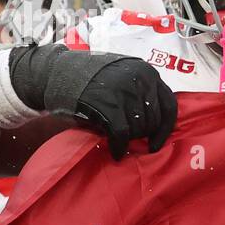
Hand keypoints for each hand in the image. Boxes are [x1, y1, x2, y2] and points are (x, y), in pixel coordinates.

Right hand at [7, 45, 177, 159]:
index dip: (166, 128)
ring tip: (113, 134)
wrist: (55, 72)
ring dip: (128, 138)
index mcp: (147, 72)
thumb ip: (142, 94)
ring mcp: (125, 91)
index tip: (157, 143)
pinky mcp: (108, 105)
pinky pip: (122, 134)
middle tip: (124, 135)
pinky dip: (119, 147)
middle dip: (141, 133)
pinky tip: (115, 152)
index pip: (170, 104)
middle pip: (153, 120)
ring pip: (139, 129)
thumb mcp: (123, 76)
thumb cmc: (90, 79)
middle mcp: (140, 79)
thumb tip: (158, 127)